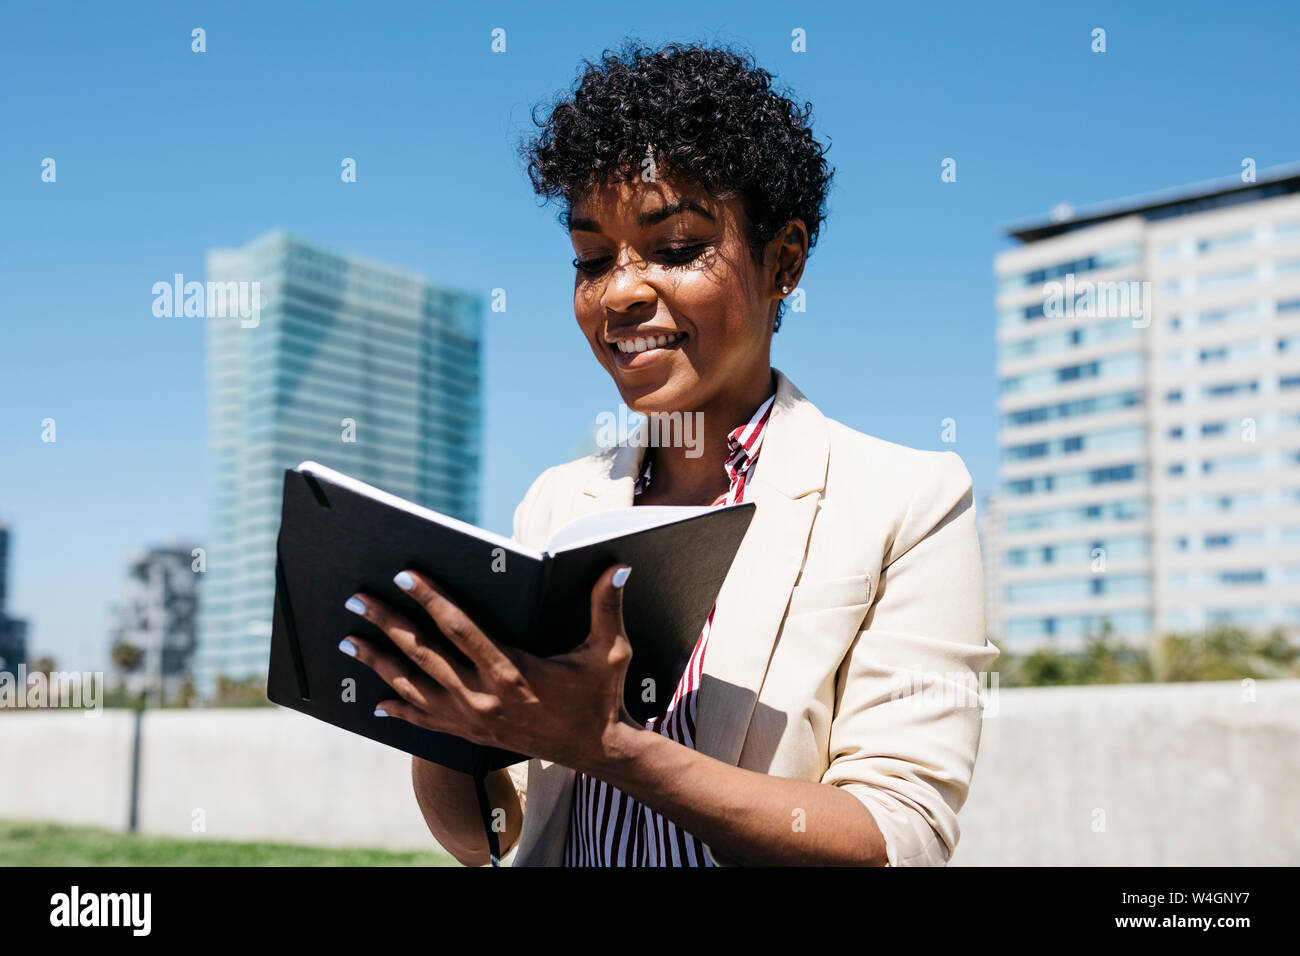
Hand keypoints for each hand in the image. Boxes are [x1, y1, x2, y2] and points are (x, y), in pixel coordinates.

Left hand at [338, 564, 638, 772]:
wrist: (595, 750)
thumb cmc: (599, 695)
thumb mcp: (609, 650)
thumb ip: (606, 606)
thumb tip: (616, 567)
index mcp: (511, 669)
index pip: (459, 627)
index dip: (429, 599)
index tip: (403, 576)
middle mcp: (484, 695)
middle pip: (424, 653)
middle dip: (387, 624)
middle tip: (357, 600)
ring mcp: (473, 718)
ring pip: (414, 686)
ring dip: (379, 663)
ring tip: (349, 641)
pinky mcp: (471, 734)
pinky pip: (426, 720)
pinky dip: (399, 709)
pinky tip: (377, 702)